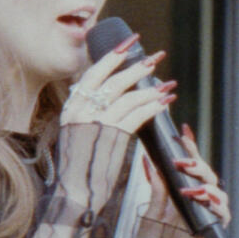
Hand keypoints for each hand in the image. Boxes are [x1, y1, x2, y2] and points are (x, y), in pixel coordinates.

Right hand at [53, 36, 173, 215]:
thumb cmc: (80, 168)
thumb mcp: (78, 135)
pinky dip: (153, 107)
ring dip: (151, 89)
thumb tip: (112, 97)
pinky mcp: (112, 137)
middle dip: (138, 67)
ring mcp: (96, 123)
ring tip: (167, 84)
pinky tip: (164, 103)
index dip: (113, 56)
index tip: (130, 43)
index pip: (93, 74)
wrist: (74, 194)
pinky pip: (137, 116)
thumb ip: (90, 115)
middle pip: (113, 81)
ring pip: (128, 97)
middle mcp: (81, 112)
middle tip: (157, 57)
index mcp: (71, 108)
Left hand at [143, 123, 231, 230]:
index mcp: (182, 192)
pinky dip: (216, 206)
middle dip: (196, 165)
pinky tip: (205, 201)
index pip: (189, 165)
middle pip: (206, 174)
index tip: (183, 130)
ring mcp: (207, 214)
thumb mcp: (150, 212)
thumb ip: (156, 188)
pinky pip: (223, 214)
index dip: (189, 147)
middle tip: (181, 163)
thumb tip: (150, 161)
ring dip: (206, 186)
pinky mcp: (214, 231)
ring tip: (190, 189)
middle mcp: (197, 200)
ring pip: (217, 191)